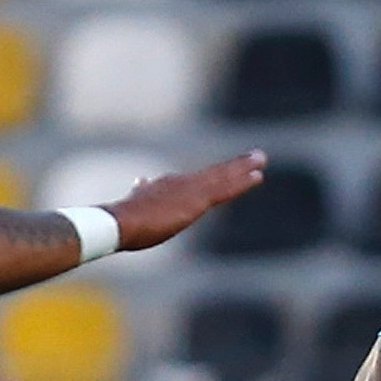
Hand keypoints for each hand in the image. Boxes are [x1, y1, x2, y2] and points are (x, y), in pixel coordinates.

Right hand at [109, 152, 267, 251]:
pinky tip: (257, 175)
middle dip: (233, 167)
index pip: (194, 182)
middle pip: (212, 175)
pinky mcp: (197, 200)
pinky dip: (242, 181)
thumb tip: (140, 181)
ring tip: (261, 159)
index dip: (212, 177)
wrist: (119, 222)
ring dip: (243, 168)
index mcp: (165, 187)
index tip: (224, 173)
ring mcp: (189, 190)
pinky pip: (225, 188)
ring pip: (222, 177)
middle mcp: (180, 183)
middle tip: (254, 158)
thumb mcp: (133, 205)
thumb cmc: (122, 221)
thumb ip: (140, 193)